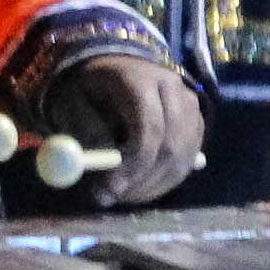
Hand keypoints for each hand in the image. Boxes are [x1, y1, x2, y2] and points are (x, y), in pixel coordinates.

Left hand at [47, 56, 205, 205]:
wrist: (113, 70)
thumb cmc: (88, 90)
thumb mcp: (72, 106)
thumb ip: (88, 134)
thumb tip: (103, 172)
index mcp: (140, 78)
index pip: (150, 126)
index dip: (133, 164)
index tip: (109, 190)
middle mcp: (173, 89)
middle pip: (171, 145)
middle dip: (142, 181)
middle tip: (113, 199)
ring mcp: (190, 105)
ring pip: (183, 159)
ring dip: (153, 185)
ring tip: (121, 191)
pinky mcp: (196, 123)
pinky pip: (188, 161)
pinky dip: (165, 180)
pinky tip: (139, 179)